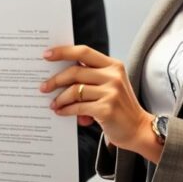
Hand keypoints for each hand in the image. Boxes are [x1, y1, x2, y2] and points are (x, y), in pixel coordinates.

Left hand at [40, 45, 160, 162]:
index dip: (63, 52)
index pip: (84, 52)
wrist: (139, 129)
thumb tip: (58, 77)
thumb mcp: (109, 85)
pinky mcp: (106, 109)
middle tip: (43, 87)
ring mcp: (111, 92)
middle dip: (56, 80)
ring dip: (60, 99)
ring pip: (74, 90)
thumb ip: (90, 77)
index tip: (46, 54)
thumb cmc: (118, 106)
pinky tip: (61, 112)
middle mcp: (113, 76)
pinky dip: (66, 110)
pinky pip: (78, 107)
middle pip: (75, 71)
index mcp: (113, 65)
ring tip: (53, 104)